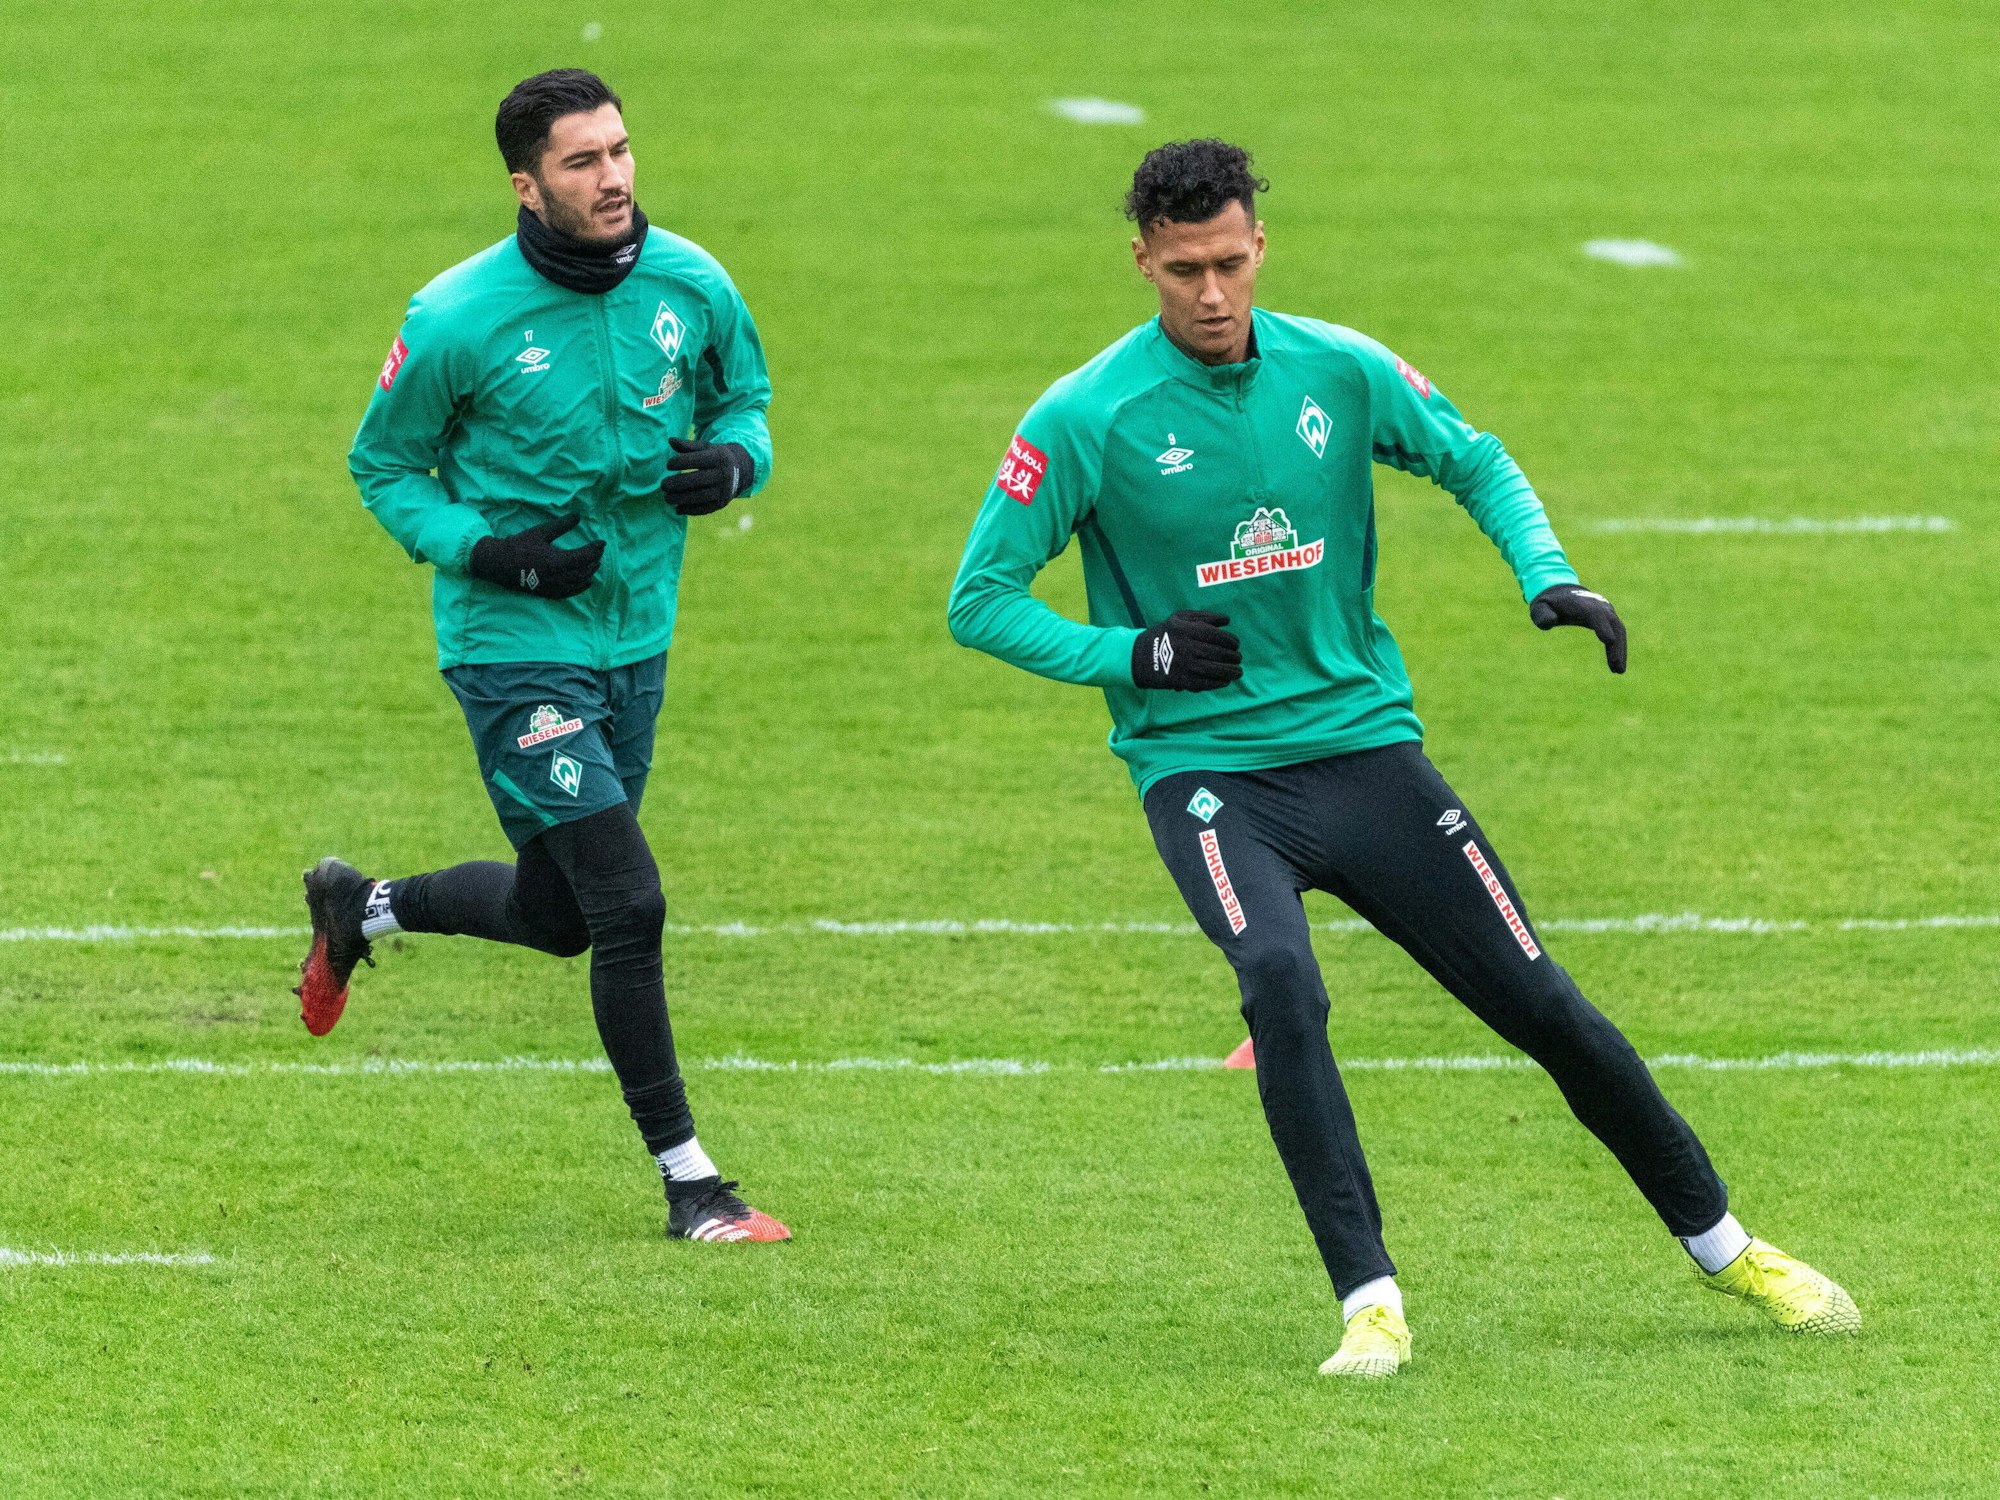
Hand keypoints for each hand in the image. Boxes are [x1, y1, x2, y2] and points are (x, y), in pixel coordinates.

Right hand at [467, 515, 604, 598]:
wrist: (499, 564)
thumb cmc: (519, 546)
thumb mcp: (540, 532)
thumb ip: (561, 525)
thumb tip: (578, 516)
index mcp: (557, 561)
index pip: (585, 557)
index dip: (596, 549)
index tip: (602, 542)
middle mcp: (558, 577)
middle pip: (585, 570)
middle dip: (594, 559)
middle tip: (599, 550)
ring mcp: (554, 587)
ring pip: (580, 582)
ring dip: (590, 572)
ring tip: (595, 563)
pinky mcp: (549, 593)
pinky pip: (570, 592)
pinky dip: (581, 586)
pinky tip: (586, 581)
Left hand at [661, 437, 753, 515]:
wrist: (740, 471)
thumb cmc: (715, 457)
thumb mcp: (706, 448)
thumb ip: (688, 445)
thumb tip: (670, 440)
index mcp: (719, 458)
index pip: (697, 460)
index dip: (681, 462)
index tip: (668, 465)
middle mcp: (723, 474)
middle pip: (698, 480)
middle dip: (678, 484)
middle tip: (663, 485)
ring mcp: (724, 490)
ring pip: (700, 496)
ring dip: (681, 499)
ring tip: (667, 498)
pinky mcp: (722, 503)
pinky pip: (705, 508)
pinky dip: (690, 510)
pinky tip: (678, 509)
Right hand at [1132, 610, 1241, 690]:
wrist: (1138, 657)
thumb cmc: (1164, 635)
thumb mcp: (1179, 618)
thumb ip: (1204, 616)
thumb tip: (1227, 620)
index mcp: (1185, 629)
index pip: (1216, 635)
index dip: (1231, 640)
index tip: (1236, 644)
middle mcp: (1185, 646)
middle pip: (1218, 653)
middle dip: (1233, 657)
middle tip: (1238, 658)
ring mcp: (1183, 665)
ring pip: (1214, 669)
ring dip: (1231, 672)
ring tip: (1238, 672)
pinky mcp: (1180, 680)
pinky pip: (1204, 683)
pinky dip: (1218, 683)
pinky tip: (1225, 681)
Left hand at [1530, 583, 1626, 673]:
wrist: (1562, 593)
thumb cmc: (1549, 604)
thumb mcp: (1539, 608)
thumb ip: (1542, 615)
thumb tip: (1549, 623)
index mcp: (1581, 603)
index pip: (1595, 613)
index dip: (1602, 626)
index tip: (1609, 641)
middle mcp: (1598, 605)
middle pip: (1612, 623)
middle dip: (1616, 645)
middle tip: (1616, 667)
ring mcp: (1606, 610)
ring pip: (1619, 629)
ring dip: (1620, 650)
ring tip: (1618, 671)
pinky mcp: (1609, 618)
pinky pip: (1618, 633)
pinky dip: (1618, 648)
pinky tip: (1616, 665)